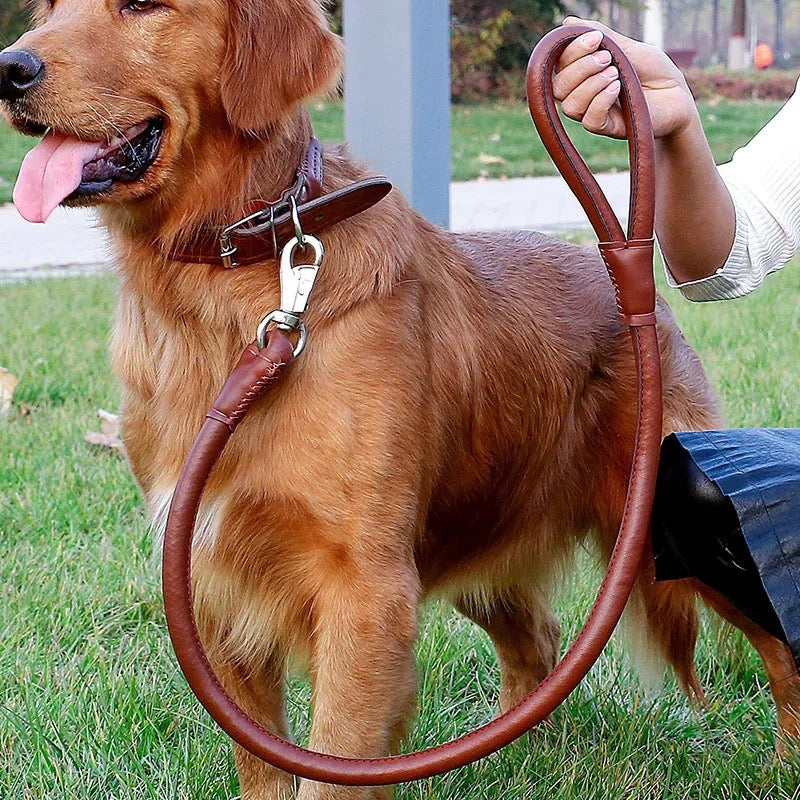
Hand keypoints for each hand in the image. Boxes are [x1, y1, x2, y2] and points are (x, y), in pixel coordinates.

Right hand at [554, 17, 698, 141]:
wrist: (679, 95)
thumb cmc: (654, 71)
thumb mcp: (628, 47)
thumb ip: (600, 36)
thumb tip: (568, 20)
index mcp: (583, 74)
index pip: (559, 65)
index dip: (572, 50)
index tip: (596, 38)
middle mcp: (583, 95)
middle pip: (559, 87)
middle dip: (580, 68)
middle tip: (608, 58)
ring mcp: (592, 113)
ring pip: (570, 106)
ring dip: (591, 85)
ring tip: (616, 74)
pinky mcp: (606, 128)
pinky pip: (589, 120)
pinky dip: (601, 101)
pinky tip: (618, 88)